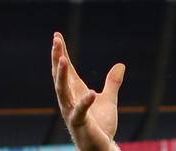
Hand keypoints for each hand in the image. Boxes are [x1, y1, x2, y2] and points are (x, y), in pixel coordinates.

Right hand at [51, 32, 124, 150]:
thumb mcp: (109, 99)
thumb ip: (112, 83)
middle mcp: (70, 101)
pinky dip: (85, 102)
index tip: (57, 36)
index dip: (61, 53)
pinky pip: (80, 112)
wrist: (100, 148)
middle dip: (57, 58)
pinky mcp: (80, 124)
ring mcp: (72, 112)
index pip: (66, 70)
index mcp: (76, 93)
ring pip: (62, 92)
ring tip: (62, 59)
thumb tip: (120, 65)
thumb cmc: (100, 126)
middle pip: (60, 76)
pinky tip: (91, 92)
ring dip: (61, 76)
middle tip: (56, 40)